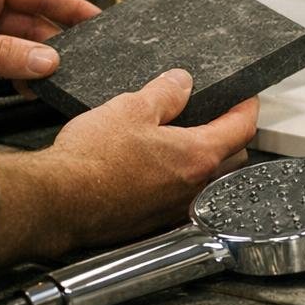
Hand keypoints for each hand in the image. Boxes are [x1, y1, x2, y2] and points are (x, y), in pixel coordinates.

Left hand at [0, 0, 100, 94]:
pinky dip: (5, 78)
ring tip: (52, 85)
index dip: (71, 6)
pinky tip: (18, 95)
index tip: (100, 21)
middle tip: (80, 66)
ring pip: (9, 47)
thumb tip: (46, 62)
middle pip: (28, 23)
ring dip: (26, 65)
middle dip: (52, 44)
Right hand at [0, 69, 259, 264]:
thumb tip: (182, 82)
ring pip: (208, 180)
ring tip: (185, 136)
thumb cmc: (90, 161)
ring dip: (206, 158)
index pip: (243, 127)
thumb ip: (165, 93)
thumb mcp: (131, 108)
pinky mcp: (152, 222)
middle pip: (233, 156)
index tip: (246, 95)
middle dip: (232, 133)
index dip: (248, 105)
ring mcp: (174, 209)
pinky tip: (157, 165)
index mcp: (198, 156)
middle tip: (219, 113)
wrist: (57, 201)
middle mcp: (194, 188)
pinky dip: (180, 179)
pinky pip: (181, 197)